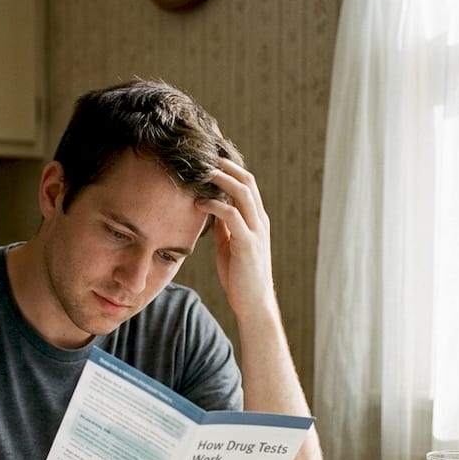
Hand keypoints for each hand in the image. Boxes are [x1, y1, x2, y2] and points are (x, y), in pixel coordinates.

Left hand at [196, 158, 278, 323]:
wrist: (253, 303)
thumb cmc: (240, 275)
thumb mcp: (230, 244)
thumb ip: (225, 225)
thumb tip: (210, 208)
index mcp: (257, 219)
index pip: (247, 184)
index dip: (230, 168)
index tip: (210, 158)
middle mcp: (260, 221)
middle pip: (247, 181)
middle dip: (226, 166)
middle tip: (204, 156)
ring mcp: (256, 231)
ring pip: (242, 193)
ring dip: (220, 179)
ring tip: (201, 172)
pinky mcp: (247, 244)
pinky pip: (232, 216)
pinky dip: (215, 206)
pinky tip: (199, 203)